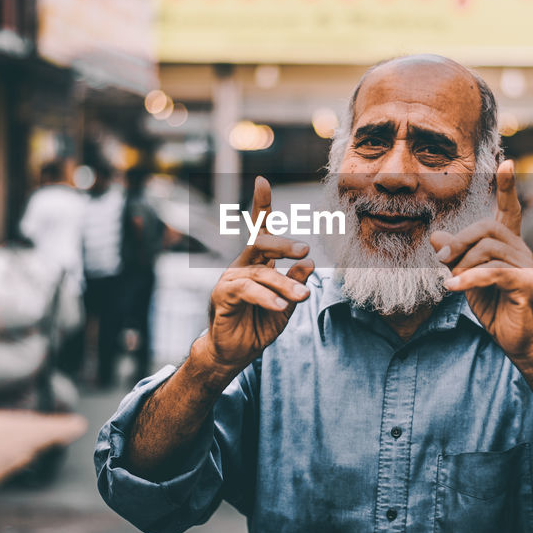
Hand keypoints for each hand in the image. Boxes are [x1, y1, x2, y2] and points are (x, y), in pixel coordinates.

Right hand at [204, 177, 313, 378]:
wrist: (234, 352)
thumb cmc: (259, 324)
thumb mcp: (286, 303)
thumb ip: (296, 283)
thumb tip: (311, 263)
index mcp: (258, 262)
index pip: (261, 229)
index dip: (261, 204)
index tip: (262, 180)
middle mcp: (243, 264)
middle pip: (261, 243)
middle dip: (284, 245)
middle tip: (305, 252)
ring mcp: (230, 278)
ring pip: (262, 273)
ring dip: (285, 285)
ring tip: (303, 297)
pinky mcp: (222, 295)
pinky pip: (247, 290)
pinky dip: (266, 297)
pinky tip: (281, 306)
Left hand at [429, 160, 532, 360]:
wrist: (517, 339)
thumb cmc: (494, 305)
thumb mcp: (467, 277)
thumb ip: (454, 256)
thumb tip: (435, 235)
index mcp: (508, 244)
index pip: (509, 209)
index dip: (507, 187)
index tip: (505, 162)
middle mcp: (521, 249)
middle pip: (486, 228)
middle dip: (459, 242)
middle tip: (441, 262)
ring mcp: (526, 265)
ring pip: (486, 250)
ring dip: (462, 266)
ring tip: (452, 282)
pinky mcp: (526, 283)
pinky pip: (492, 272)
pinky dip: (468, 279)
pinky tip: (452, 288)